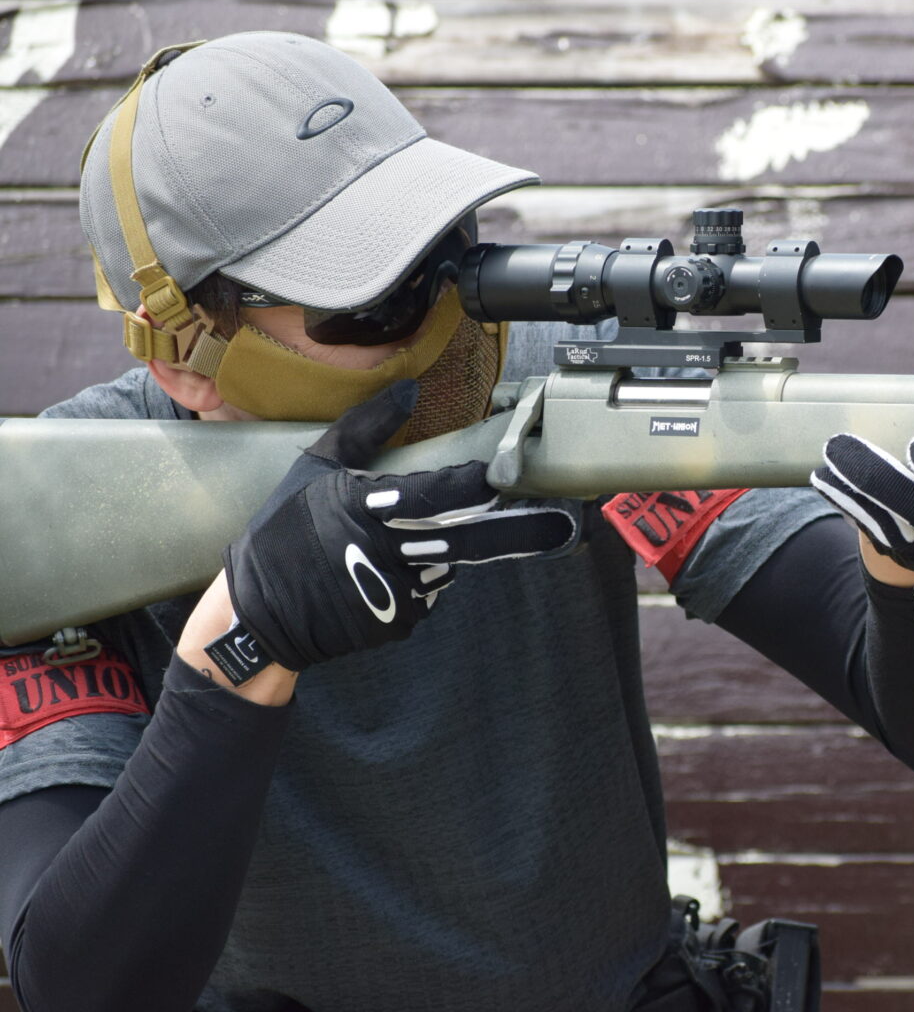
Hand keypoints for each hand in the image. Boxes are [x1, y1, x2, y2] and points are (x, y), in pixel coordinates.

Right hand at [222, 383, 577, 670]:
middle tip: (558, 524)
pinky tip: (387, 572)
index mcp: (363, 509)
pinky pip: (429, 593)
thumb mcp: (315, 468)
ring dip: (446, 552)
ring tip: (404, 545)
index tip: (501, 476)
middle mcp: (383, 552)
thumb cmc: (283, 531)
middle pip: (464, 541)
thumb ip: (365, 426)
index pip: (431, 497)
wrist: (258, 612)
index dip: (470, 487)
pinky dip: (422, 579)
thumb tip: (408, 390)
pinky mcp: (398, 621)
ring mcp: (393, 592)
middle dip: (513, 533)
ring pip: (447, 565)